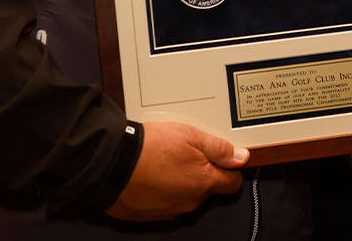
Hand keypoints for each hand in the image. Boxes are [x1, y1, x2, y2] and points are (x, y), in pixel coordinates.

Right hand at [103, 122, 247, 220]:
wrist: (110, 163)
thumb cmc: (149, 148)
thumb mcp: (190, 136)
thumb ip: (219, 148)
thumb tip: (240, 157)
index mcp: (204, 183)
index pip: (231, 183)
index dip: (229, 169)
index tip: (221, 159)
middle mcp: (189, 202)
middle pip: (205, 189)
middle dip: (200, 173)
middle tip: (184, 153)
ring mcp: (167, 211)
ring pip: (182, 197)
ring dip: (177, 182)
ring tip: (162, 161)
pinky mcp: (146, 215)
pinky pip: (160, 203)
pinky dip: (158, 191)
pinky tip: (148, 175)